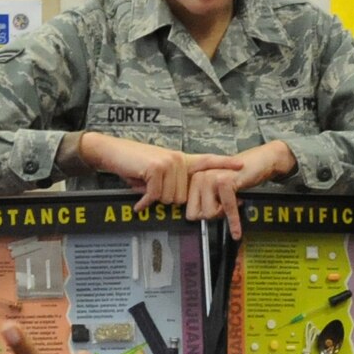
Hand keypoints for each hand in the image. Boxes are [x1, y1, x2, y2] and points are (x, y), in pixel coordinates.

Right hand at [79, 133, 241, 210]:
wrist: (112, 152)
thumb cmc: (133, 165)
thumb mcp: (157, 173)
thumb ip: (172, 183)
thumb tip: (179, 201)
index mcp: (181, 159)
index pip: (207, 160)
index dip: (224, 164)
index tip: (241, 166)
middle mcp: (178, 160)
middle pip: (182, 197)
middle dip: (164, 198)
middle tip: (149, 187)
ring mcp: (169, 163)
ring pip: (170, 199)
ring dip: (153, 197)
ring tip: (143, 183)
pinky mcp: (157, 169)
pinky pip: (156, 196)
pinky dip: (145, 199)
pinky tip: (138, 193)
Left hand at [185, 140, 295, 238]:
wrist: (258, 162)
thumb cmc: (238, 177)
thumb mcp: (216, 190)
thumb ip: (204, 202)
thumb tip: (197, 221)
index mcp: (194, 180)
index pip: (190, 213)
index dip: (205, 215)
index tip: (216, 209)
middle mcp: (199, 177)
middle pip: (199, 215)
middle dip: (215, 215)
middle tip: (226, 206)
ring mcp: (210, 178)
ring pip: (210, 213)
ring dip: (224, 213)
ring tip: (233, 201)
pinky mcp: (224, 181)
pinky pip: (227, 208)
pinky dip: (234, 221)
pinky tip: (236, 229)